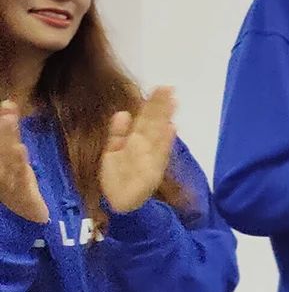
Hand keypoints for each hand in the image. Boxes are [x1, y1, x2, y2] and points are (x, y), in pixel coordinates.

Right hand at [0, 101, 47, 224]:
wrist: (29, 216)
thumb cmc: (18, 182)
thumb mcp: (14, 157)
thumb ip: (10, 132)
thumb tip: (8, 104)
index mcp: (0, 161)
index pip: (0, 140)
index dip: (1, 122)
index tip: (7, 104)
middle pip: (0, 146)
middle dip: (2, 128)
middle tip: (7, 105)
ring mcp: (6, 181)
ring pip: (6, 157)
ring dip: (7, 137)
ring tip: (9, 118)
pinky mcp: (21, 192)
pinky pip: (19, 176)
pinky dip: (19, 162)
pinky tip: (21, 149)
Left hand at [100, 86, 178, 214]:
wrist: (120, 203)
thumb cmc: (116, 178)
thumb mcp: (111, 152)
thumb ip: (116, 133)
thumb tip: (123, 112)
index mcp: (134, 140)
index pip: (145, 118)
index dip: (152, 103)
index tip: (160, 87)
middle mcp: (144, 145)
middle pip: (153, 122)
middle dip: (160, 105)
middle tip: (169, 87)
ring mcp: (150, 156)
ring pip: (158, 132)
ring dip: (166, 117)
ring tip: (173, 101)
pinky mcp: (154, 169)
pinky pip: (160, 153)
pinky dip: (166, 141)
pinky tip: (171, 128)